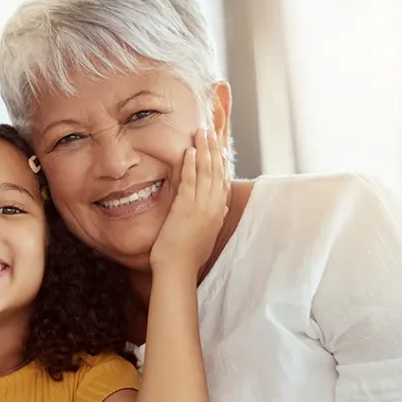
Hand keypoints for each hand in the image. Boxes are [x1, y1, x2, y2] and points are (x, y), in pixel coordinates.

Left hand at [150, 128, 229, 271]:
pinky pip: (191, 180)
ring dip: (204, 150)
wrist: (178, 269)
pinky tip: (190, 150)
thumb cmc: (189, 256)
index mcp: (218, 214)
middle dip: (214, 150)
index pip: (223, 182)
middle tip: (210, 133)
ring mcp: (201, 206)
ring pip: (206, 172)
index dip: (222, 163)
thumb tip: (223, 208)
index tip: (221, 149)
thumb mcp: (207, 236)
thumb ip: (215, 220)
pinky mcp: (186, 207)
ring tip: (201, 133)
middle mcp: (214, 207)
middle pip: (217, 172)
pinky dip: (191, 164)